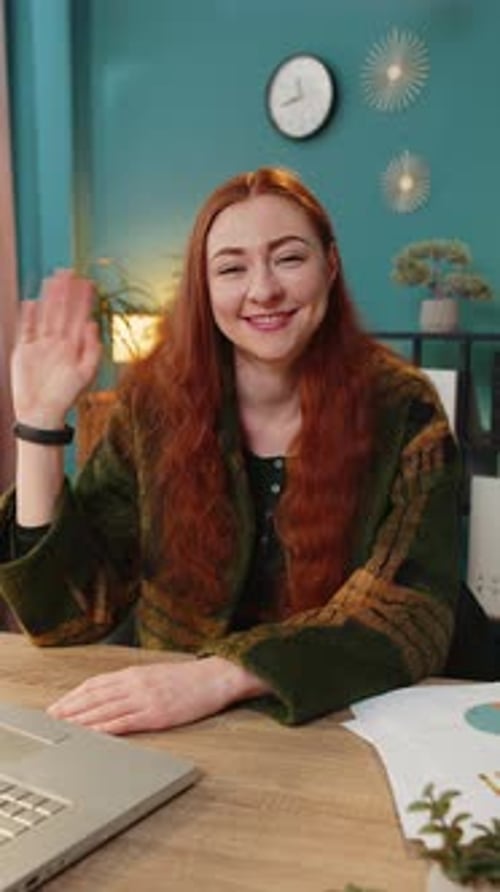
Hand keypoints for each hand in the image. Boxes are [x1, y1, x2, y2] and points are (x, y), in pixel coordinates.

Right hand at [11, 269, 101, 426]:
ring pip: (45, 315)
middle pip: (62, 311)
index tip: (88, 282)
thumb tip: (93, 324)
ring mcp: (40, 344)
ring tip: (52, 279)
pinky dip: (28, 316)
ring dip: (49, 298)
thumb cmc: (66, 397)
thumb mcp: (85, 374)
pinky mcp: (24, 350)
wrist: (41, 413)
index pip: (79, 317)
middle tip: (69, 271)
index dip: (83, 300)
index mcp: (74, 346)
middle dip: (66, 292)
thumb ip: (91, 350)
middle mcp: (58, 341)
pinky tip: (31, 301)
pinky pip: (26, 329)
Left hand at [47, 656, 270, 734]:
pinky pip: (125, 723)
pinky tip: (92, 735)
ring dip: (81, 720)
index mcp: (135, 673)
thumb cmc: (189, 679)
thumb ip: (134, 682)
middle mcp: (135, 683)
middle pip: (94, 697)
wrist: (217, 677)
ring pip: (105, 710)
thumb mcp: (156, 675)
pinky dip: (105, 729)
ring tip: (64, 728)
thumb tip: (112, 693)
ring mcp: (145, 699)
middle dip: (70, 708)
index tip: (57, 705)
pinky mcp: (156, 714)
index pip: (95, 684)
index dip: (73, 696)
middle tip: (51, 719)